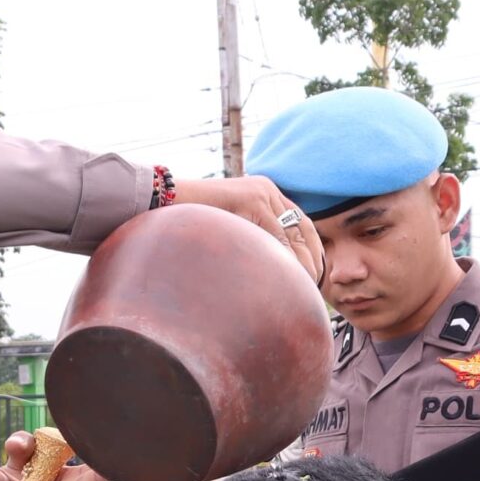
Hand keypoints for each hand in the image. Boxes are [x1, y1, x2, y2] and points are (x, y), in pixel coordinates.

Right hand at [174, 176, 324, 285]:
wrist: (162, 203)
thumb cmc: (188, 226)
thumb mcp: (228, 231)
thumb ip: (248, 240)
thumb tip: (263, 273)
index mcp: (264, 193)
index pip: (299, 223)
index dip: (312, 250)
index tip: (317, 274)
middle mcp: (267, 190)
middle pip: (302, 227)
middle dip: (313, 259)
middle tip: (315, 287)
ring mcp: (260, 192)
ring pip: (292, 235)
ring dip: (301, 265)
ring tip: (303, 290)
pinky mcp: (251, 199)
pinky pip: (276, 236)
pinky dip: (284, 260)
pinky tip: (287, 280)